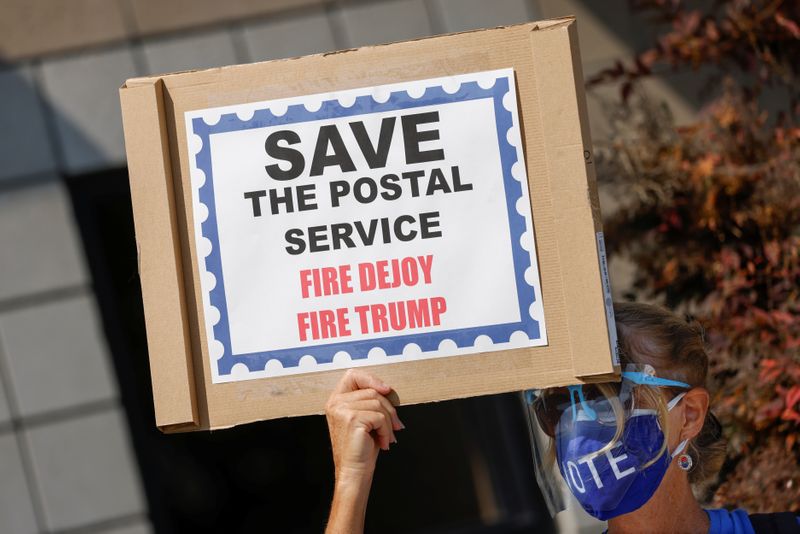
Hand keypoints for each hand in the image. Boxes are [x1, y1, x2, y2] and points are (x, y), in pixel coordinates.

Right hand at [325, 369, 404, 483]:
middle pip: (372, 391)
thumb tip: (388, 389)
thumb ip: (370, 401)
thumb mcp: (364, 418)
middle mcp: (336, 402)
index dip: (372, 379)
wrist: (354, 472)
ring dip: (389, 422)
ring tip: (387, 436)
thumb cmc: (361, 448)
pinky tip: (383, 442)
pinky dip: (386, 430)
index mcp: (336, 400)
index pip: (353, 375)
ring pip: (378, 403)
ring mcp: (342, 409)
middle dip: (389, 409)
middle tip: (395, 426)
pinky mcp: (351, 419)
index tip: (386, 390)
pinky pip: (379, 417)